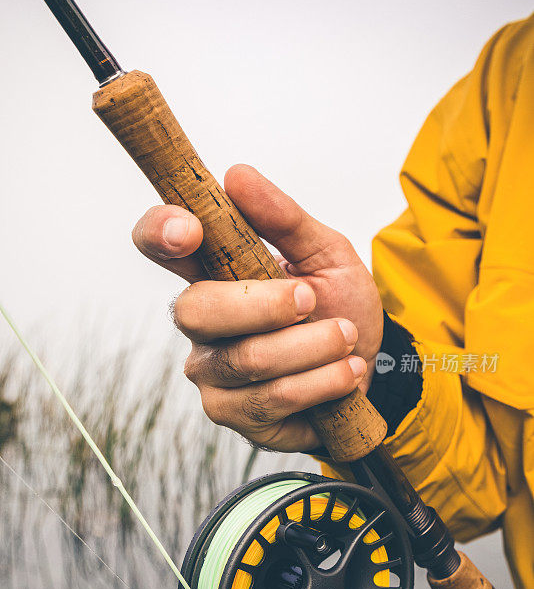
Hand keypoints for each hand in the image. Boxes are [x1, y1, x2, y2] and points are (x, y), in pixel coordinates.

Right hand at [132, 165, 382, 451]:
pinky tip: (345, 372)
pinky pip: (271, 398)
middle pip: (195, 310)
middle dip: (265, 306)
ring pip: (245, 359)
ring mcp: (211, 372)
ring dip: (312, 346)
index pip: (158, 243)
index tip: (189, 228)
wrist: (368, 368)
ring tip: (346, 337)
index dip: (159, 232)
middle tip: (312, 299)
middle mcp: (200, 324)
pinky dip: (321, 382)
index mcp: (213, 271)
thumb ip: (285, 219)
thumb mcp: (327, 254)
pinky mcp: (232, 413)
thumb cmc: (340, 306)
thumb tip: (237, 175)